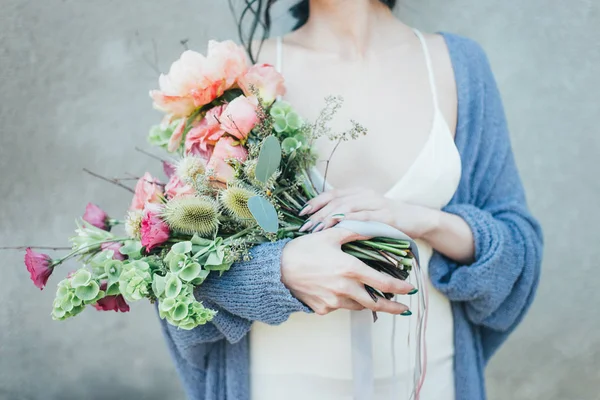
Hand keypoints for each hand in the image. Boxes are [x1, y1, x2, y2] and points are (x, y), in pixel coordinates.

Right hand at [280, 228, 413, 315]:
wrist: (276, 270)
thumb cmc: (303, 249)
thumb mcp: (330, 235)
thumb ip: (354, 231)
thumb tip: (372, 226)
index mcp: (350, 269)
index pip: (383, 282)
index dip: (400, 287)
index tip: (411, 288)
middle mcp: (344, 289)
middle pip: (376, 303)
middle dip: (392, 307)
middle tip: (404, 309)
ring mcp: (333, 301)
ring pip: (358, 305)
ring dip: (368, 302)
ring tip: (375, 298)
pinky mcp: (323, 308)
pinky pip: (339, 306)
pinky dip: (345, 300)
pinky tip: (342, 292)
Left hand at [298, 187, 437, 238]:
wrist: (418, 219)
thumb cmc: (388, 220)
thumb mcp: (367, 214)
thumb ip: (349, 215)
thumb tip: (323, 225)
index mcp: (358, 193)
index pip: (331, 194)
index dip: (315, 202)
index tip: (301, 213)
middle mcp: (365, 195)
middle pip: (335, 201)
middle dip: (318, 214)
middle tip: (304, 227)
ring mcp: (376, 204)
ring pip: (347, 208)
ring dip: (329, 219)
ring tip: (316, 230)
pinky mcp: (386, 216)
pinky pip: (364, 218)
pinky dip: (350, 222)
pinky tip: (338, 228)